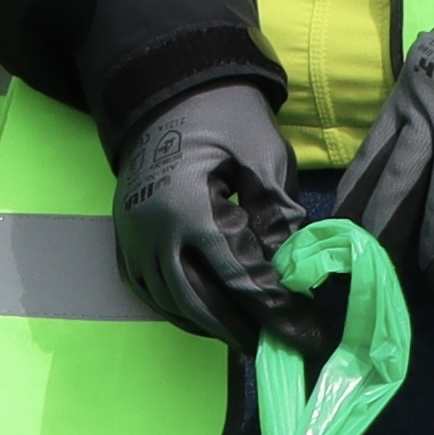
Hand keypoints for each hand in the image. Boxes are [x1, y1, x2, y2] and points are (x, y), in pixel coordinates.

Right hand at [112, 83, 318, 351]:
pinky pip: (147, 289)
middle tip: (278, 346)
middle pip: (198, 302)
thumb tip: (292, 271)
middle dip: (240, 329)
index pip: (239, 277)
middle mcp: (154, 230)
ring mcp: (133, 235)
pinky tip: (206, 315)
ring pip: (168, 302)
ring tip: (247, 335)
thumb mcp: (264, 155)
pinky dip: (177, 309)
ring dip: (208, 325)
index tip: (308, 334)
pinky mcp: (125, 234)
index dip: (277, 311)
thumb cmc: (223, 116)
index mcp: (191, 209)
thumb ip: (278, 215)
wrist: (166, 87)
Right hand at [329, 3, 433, 286]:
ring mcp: (430, 111)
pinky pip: (378, 144)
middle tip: (392, 282)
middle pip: (431, 203)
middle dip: (412, 248)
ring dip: (378, 221)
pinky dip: (361, 180)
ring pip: (397, 176)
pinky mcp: (407, 92)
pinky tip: (346, 209)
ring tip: (358, 255)